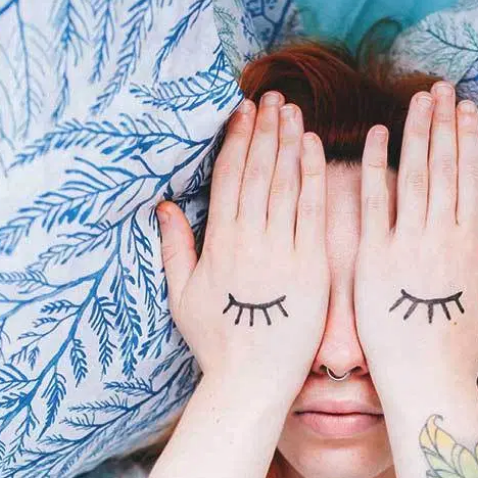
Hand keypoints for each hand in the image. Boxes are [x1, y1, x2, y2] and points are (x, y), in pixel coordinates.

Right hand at [157, 92, 329, 399]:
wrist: (252, 382)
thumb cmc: (218, 344)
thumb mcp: (183, 296)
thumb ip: (175, 248)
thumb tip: (162, 206)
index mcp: (218, 245)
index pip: (227, 178)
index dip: (235, 141)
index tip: (242, 111)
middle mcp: (247, 241)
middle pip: (256, 172)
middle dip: (263, 130)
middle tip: (271, 96)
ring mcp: (280, 252)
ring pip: (284, 184)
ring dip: (288, 142)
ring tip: (291, 111)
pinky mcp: (311, 266)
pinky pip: (313, 212)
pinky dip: (313, 176)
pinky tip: (314, 147)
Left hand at [353, 82, 477, 396]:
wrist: (424, 381)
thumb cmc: (460, 352)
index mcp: (471, 244)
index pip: (472, 178)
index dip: (471, 140)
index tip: (468, 110)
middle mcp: (442, 236)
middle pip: (446, 166)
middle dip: (445, 123)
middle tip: (442, 87)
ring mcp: (407, 244)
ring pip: (414, 174)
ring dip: (417, 132)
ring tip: (419, 100)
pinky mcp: (373, 258)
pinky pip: (373, 203)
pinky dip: (375, 167)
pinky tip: (375, 136)